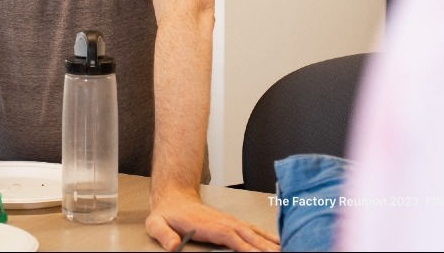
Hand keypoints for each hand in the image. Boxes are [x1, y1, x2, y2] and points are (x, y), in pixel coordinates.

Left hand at [146, 187, 280, 251]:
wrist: (173, 197)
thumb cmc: (167, 214)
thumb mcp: (157, 224)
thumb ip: (164, 235)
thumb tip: (172, 247)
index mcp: (209, 226)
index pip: (233, 238)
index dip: (248, 248)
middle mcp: (224, 222)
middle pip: (250, 236)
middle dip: (266, 247)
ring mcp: (229, 221)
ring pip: (254, 233)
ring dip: (270, 242)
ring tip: (286, 249)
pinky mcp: (232, 223)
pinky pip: (253, 230)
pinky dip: (266, 236)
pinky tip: (276, 242)